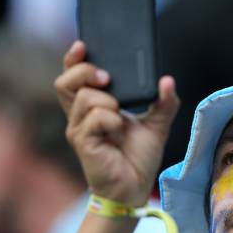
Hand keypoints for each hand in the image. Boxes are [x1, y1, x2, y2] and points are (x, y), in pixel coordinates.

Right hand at [55, 41, 179, 205]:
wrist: (134, 188)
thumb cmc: (139, 157)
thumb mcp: (157, 124)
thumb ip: (164, 102)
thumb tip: (167, 80)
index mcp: (93, 107)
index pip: (72, 78)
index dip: (72, 59)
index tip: (83, 45)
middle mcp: (81, 116)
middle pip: (65, 82)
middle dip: (85, 72)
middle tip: (107, 78)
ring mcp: (79, 129)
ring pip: (86, 98)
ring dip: (108, 102)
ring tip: (121, 118)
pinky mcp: (83, 143)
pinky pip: (96, 118)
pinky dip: (112, 119)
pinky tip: (119, 131)